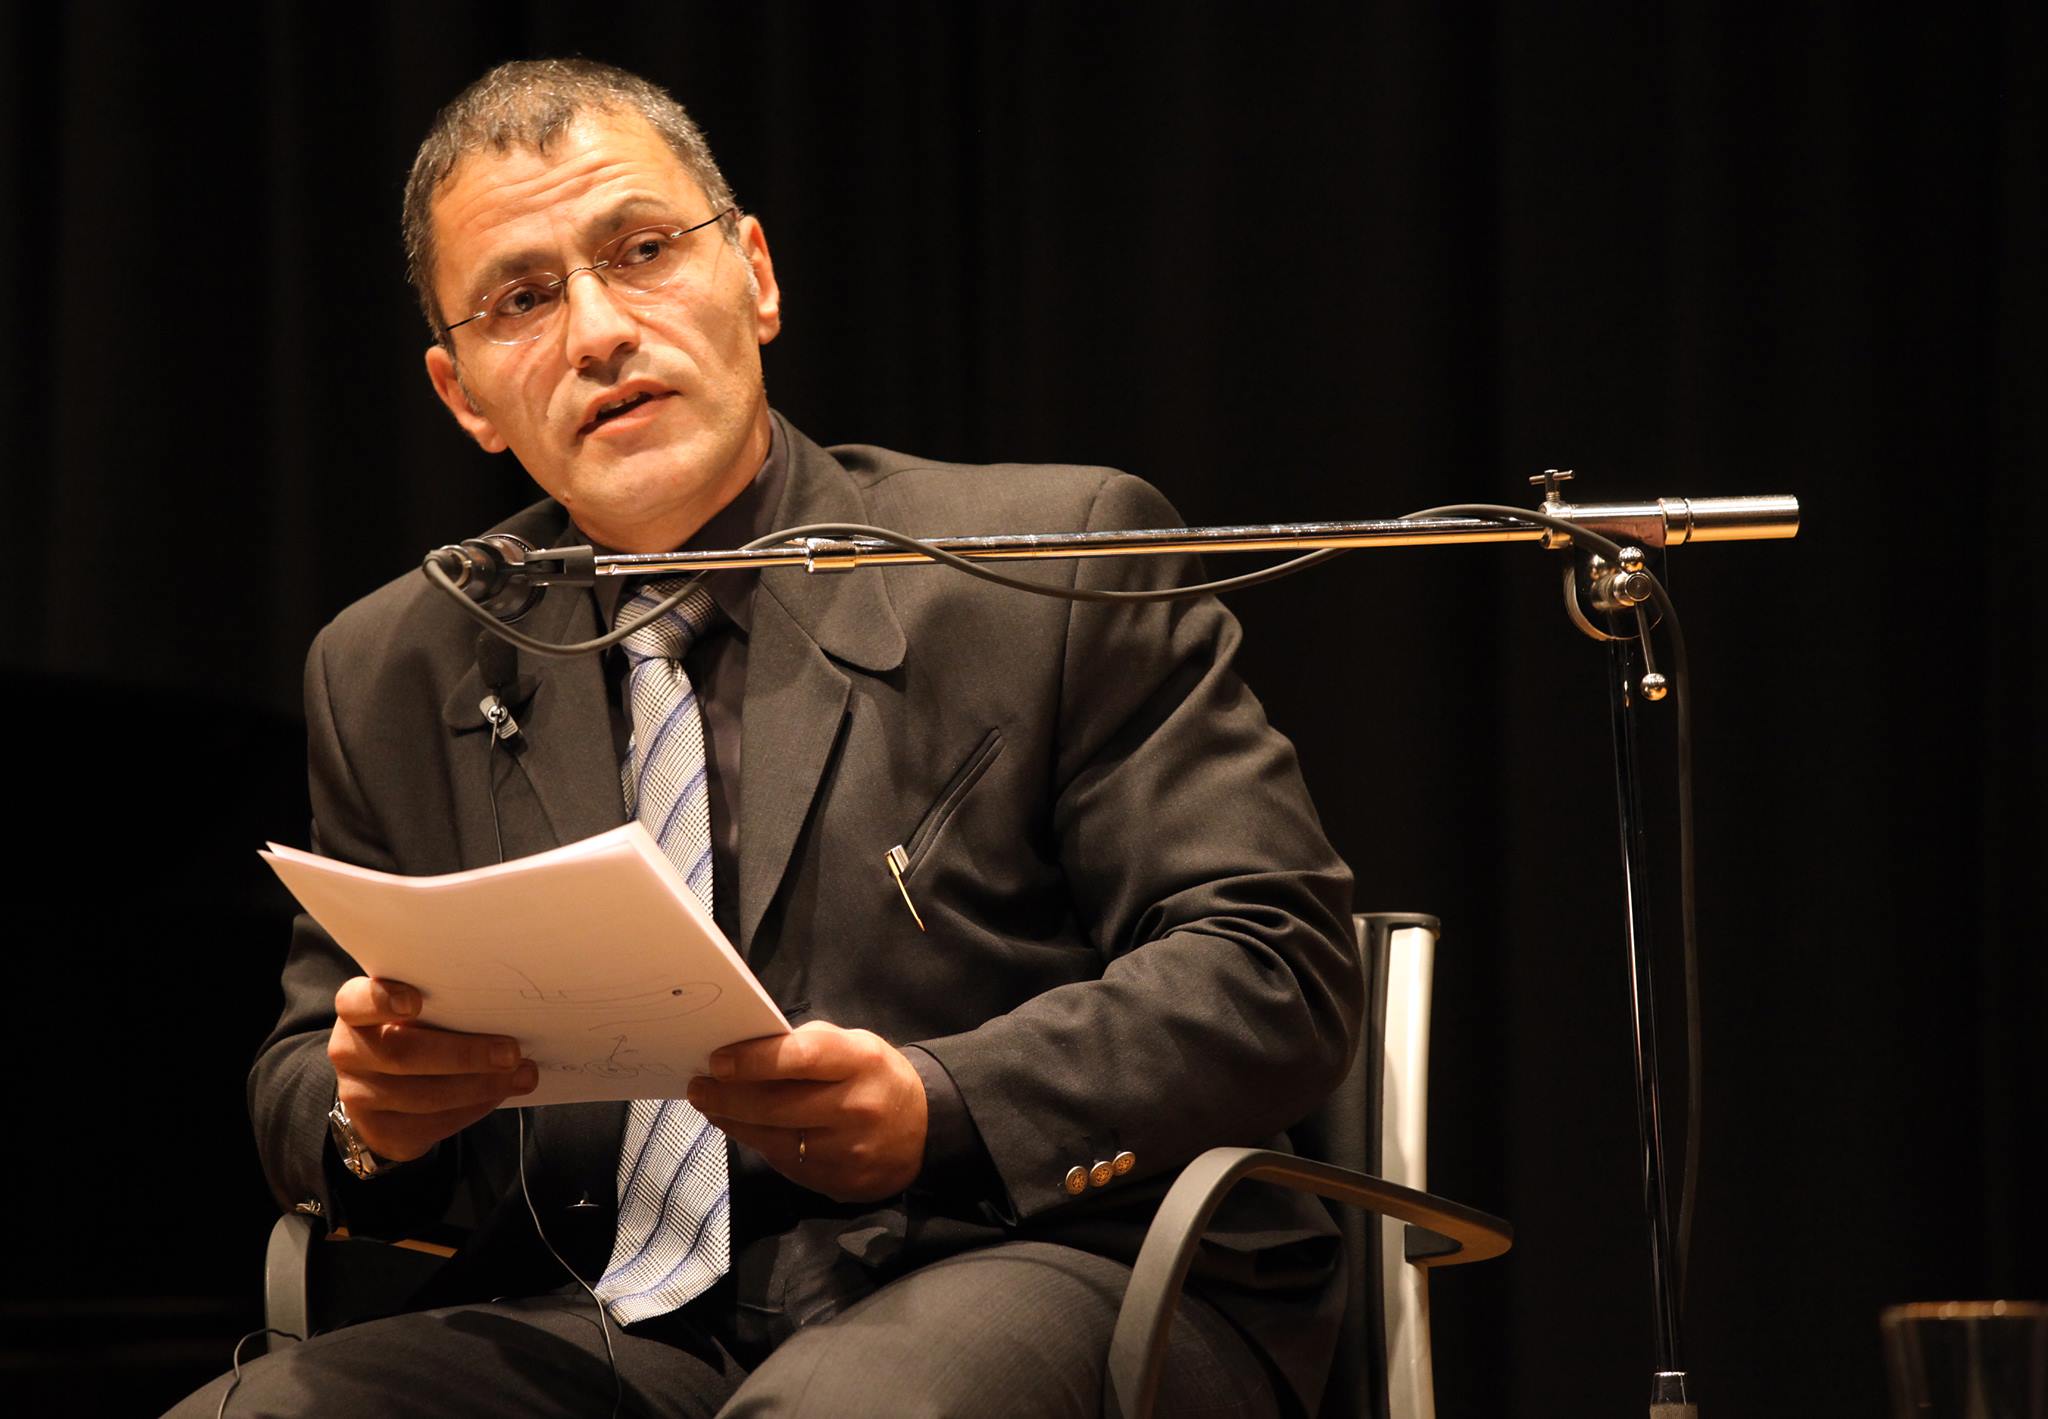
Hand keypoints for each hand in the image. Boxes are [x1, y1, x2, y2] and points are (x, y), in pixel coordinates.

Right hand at [327, 976, 536, 1161]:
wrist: (382, 1090)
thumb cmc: (414, 1034)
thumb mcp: (419, 1013)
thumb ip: (444, 1005)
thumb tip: (503, 1009)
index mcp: (356, 1013)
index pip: (356, 1002)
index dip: (382, 1001)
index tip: (415, 1001)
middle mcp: (349, 1053)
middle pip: (401, 1054)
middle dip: (463, 1054)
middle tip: (510, 1052)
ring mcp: (359, 1097)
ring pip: (422, 1096)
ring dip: (480, 1087)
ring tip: (521, 1076)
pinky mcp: (380, 1132)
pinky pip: (430, 1125)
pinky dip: (472, 1109)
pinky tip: (497, 1095)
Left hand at [687, 1021, 928, 1202]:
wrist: (923, 1133)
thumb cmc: (876, 1077)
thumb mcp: (856, 1046)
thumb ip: (808, 1046)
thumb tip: (748, 1048)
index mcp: (861, 1062)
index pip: (801, 1058)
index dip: (754, 1060)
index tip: (718, 1060)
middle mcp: (855, 1108)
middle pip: (776, 1105)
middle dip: (728, 1096)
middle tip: (699, 1086)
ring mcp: (845, 1150)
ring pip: (773, 1139)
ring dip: (732, 1121)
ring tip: (710, 1104)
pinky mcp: (836, 1182)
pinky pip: (783, 1162)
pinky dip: (757, 1142)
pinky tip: (741, 1126)